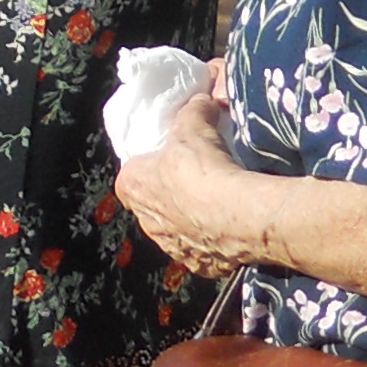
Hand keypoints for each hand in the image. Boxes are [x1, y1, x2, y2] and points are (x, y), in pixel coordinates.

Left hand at [113, 82, 249, 281]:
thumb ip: (193, 109)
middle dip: (168, 194)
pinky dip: (213, 240)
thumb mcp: (194, 123)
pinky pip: (203, 251)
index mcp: (132, 186)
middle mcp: (146, 221)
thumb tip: (201, 100)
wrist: (236, 214)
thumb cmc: (203, 166)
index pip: (130, 176)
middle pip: (151, 205)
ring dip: (190, 219)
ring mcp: (172, 247)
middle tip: (192, 178)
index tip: (164, 158)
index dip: (145, 166)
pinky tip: (228, 227)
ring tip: (215, 203)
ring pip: (176, 231)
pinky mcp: (200, 266)